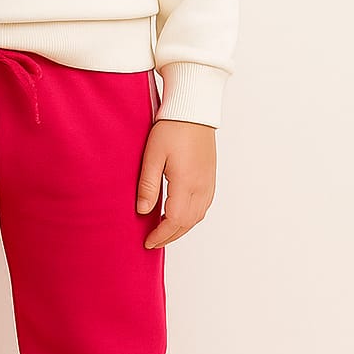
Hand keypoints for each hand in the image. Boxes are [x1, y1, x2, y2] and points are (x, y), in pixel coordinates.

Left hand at [137, 119, 216, 248]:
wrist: (193, 111)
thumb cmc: (172, 128)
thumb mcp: (153, 155)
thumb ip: (148, 185)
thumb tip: (142, 211)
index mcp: (187, 183)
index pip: (175, 221)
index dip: (161, 235)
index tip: (148, 242)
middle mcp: (202, 187)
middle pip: (188, 223)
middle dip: (170, 236)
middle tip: (153, 242)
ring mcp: (209, 183)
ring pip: (198, 217)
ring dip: (181, 228)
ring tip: (164, 231)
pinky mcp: (210, 177)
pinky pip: (203, 206)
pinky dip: (191, 217)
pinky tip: (179, 216)